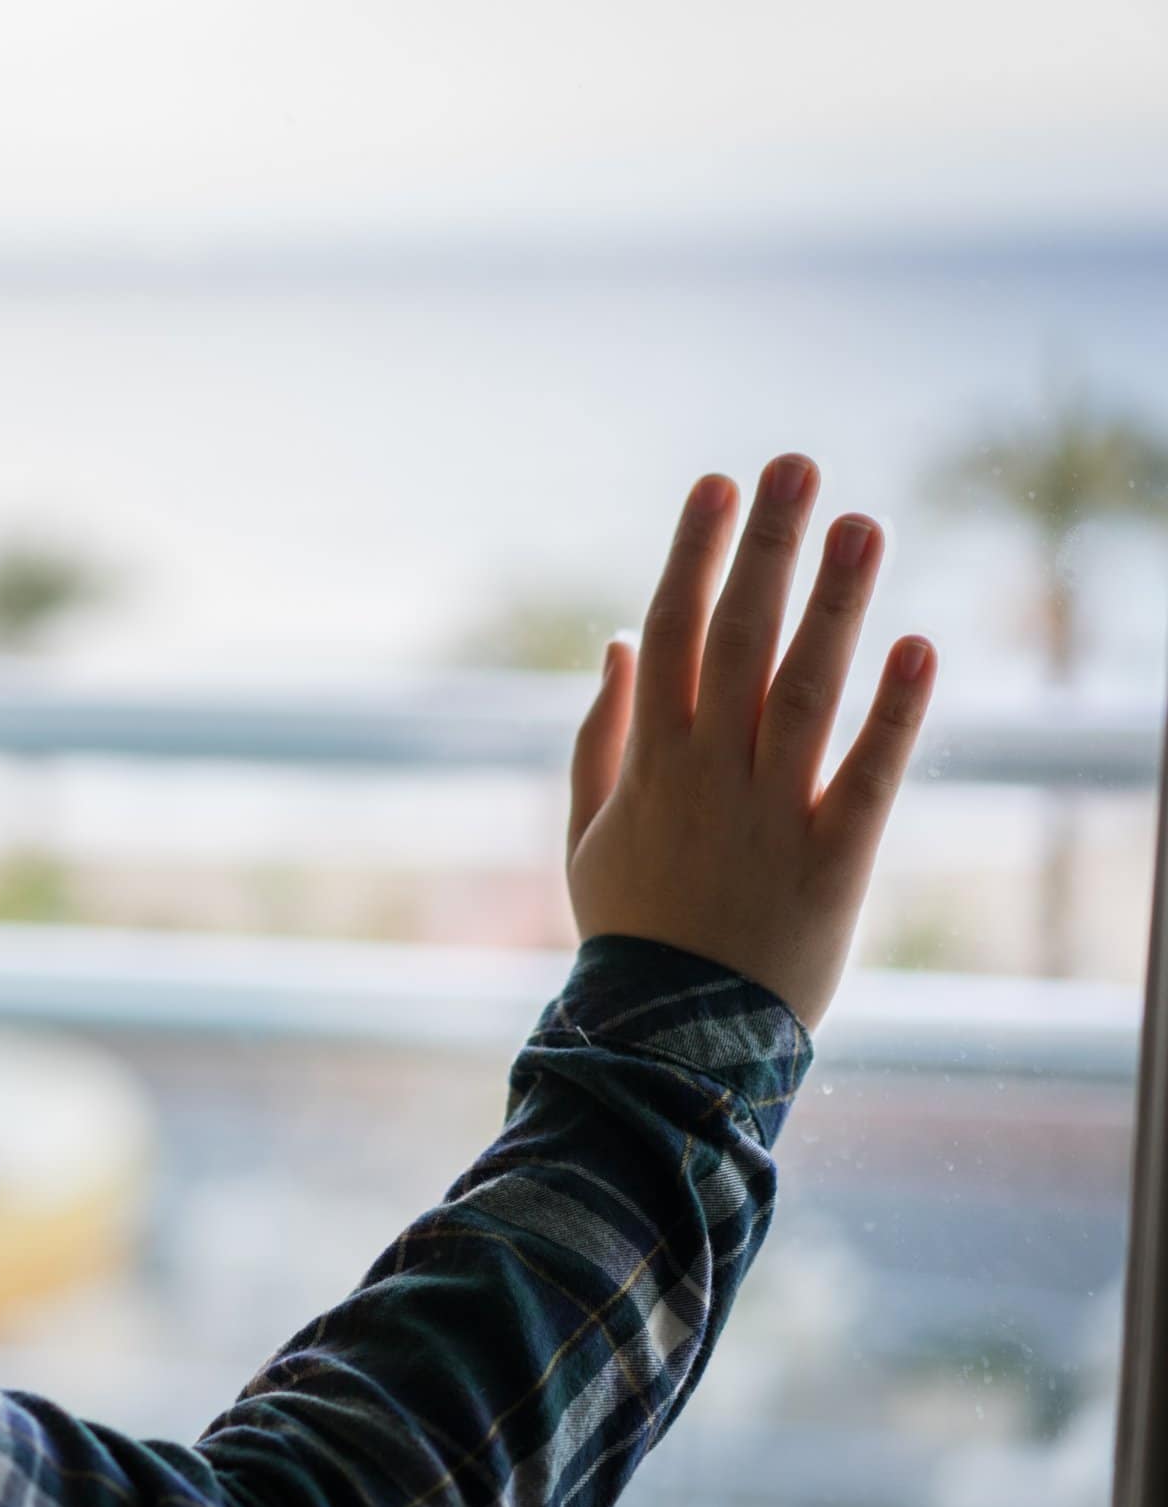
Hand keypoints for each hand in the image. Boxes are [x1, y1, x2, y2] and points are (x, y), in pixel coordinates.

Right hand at [566, 455, 936, 1029]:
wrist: (673, 1041)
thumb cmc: (631, 929)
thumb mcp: (586, 831)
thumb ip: (600, 735)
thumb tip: (620, 639)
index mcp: (651, 763)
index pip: (670, 633)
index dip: (693, 553)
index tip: (715, 483)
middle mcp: (709, 776)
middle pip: (736, 640)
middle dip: (764, 548)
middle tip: (795, 465)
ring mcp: (772, 815)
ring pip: (804, 692)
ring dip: (834, 605)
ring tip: (863, 522)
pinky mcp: (834, 861)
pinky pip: (869, 776)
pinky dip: (896, 713)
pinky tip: (920, 646)